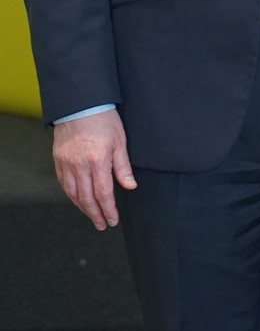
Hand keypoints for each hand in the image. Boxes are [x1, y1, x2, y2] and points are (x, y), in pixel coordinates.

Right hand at [52, 109, 135, 229]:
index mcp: (98, 161)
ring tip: (92, 216)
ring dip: (83, 208)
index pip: (103, 193)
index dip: (108, 210)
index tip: (112, 220)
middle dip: (95, 214)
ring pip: (73, 194)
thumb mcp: (120, 141)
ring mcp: (66, 164)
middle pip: (86, 198)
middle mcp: (79, 165)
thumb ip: (123, 167)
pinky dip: (71, 195)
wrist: (79, 106)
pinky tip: (78, 200)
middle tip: (102, 225)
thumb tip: (130, 186)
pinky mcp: (58, 161)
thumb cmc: (104, 120)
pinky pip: (64, 184)